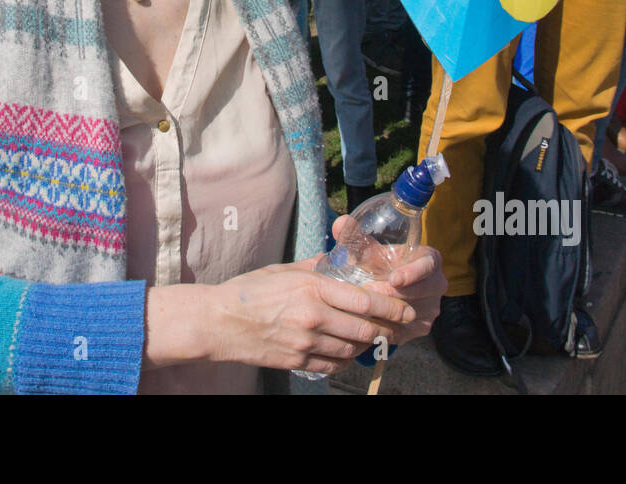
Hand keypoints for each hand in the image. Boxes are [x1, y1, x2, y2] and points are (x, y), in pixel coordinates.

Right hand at [201, 258, 411, 373]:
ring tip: (372, 337)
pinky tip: (347, 351)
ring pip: (353, 348)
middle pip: (365, 328)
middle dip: (386, 329)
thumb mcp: (283, 270)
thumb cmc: (249, 291)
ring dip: (366, 344)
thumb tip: (334, 259)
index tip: (406, 309)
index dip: (392, 307)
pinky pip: (335, 364)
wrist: (219, 322)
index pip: (365, 300)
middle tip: (396, 326)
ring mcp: (307, 342)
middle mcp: (314, 316)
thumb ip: (314, 267)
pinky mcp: (298, 361)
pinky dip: (346, 359)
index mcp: (312, 288)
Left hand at [361, 245, 446, 345]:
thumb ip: (354, 237)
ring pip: (413, 314)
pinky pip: (405, 331)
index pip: (429, 265)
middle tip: (369, 294)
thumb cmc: (377, 264)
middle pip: (423, 292)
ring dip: (388, 313)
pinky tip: (366, 324)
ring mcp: (431, 308)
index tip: (393, 279)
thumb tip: (339, 223)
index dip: (413, 272)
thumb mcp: (368, 251)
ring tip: (363, 309)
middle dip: (394, 294)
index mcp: (429, 259)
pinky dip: (385, 328)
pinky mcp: (421, 327)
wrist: (380, 288)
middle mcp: (436, 284)